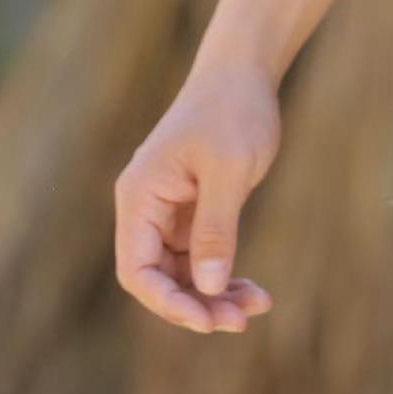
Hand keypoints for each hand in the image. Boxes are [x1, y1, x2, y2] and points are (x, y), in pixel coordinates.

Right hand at [115, 63, 280, 333]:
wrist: (244, 73)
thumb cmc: (232, 111)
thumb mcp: (229, 170)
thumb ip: (216, 228)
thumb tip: (207, 288)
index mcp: (140, 197)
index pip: (137, 269)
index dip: (167, 302)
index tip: (206, 320)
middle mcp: (147, 209)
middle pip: (159, 279)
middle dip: (197, 304)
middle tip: (241, 320)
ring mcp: (169, 212)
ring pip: (183, 273)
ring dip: (214, 295)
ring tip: (256, 306)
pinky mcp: (194, 212)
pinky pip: (202, 258)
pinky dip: (224, 275)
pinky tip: (254, 290)